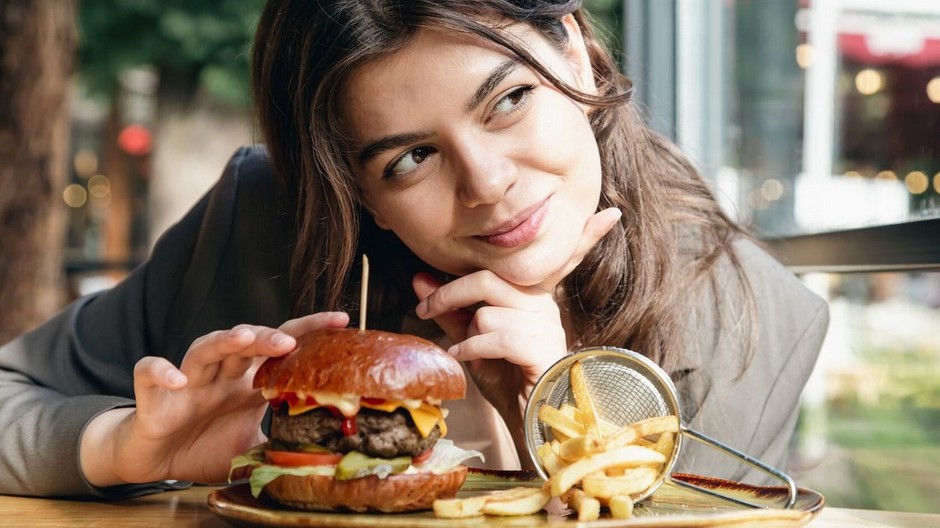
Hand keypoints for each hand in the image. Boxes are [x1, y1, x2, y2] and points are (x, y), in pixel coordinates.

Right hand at [80, 311, 348, 486]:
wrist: (152, 461)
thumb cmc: (201, 446)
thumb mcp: (249, 447)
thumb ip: (280, 442)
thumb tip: (323, 451)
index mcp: (245, 383)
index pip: (280, 349)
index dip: (308, 332)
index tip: (341, 321)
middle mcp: (220, 375)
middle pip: (245, 344)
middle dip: (268, 336)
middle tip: (290, 341)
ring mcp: (187, 382)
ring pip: (204, 348)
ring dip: (224, 341)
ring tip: (245, 338)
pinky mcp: (152, 397)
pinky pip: (150, 372)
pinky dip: (161, 371)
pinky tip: (177, 379)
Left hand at [412, 208, 620, 435]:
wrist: (527, 424)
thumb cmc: (504, 380)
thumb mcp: (472, 342)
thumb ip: (450, 310)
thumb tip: (419, 278)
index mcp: (535, 298)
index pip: (555, 261)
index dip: (588, 236)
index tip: (612, 213)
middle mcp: (544, 306)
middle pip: (490, 278)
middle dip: (451, 292)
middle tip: (424, 308)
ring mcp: (546, 327)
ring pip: (488, 312)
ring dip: (468, 335)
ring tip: (470, 353)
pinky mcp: (541, 349)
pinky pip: (495, 336)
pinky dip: (471, 349)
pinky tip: (465, 360)